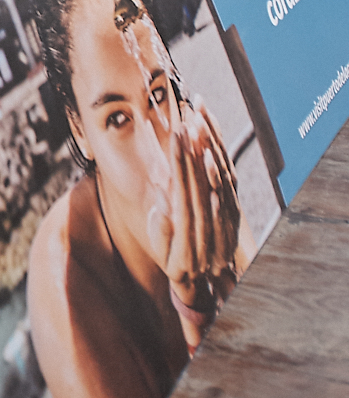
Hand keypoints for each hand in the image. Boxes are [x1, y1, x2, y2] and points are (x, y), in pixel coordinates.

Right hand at [160, 99, 240, 347]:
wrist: (211, 282)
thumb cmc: (178, 266)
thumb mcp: (164, 256)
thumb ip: (161, 232)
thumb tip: (161, 205)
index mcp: (191, 232)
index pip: (186, 189)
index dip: (181, 161)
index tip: (176, 136)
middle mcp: (212, 220)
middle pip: (204, 176)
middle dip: (195, 145)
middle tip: (187, 116)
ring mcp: (226, 214)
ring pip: (221, 173)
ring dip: (211, 143)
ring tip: (200, 115)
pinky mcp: (235, 209)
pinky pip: (230, 177)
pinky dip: (223, 155)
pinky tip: (214, 136)